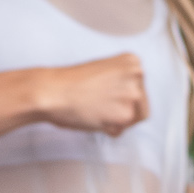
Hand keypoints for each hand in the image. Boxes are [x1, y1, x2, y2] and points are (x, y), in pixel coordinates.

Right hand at [33, 54, 148, 135]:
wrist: (52, 91)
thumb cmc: (69, 82)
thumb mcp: (103, 70)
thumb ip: (121, 82)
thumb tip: (130, 100)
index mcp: (132, 61)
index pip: (140, 89)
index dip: (121, 98)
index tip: (105, 95)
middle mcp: (138, 75)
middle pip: (140, 106)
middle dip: (121, 111)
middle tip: (99, 105)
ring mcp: (133, 95)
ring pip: (132, 120)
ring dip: (114, 121)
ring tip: (95, 110)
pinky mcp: (125, 114)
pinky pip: (120, 131)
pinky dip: (106, 129)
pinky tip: (92, 116)